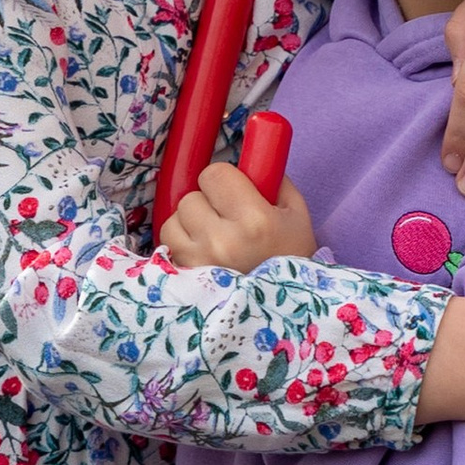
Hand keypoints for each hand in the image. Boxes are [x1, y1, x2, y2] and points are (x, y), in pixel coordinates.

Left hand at [161, 161, 317, 270]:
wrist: (286, 313)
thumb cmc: (292, 258)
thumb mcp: (296, 214)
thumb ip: (273, 177)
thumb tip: (250, 151)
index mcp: (254, 220)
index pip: (214, 173)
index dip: (223, 179)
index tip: (234, 192)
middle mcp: (222, 241)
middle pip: (191, 196)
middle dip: (207, 202)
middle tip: (226, 218)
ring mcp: (199, 262)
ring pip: (174, 219)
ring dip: (190, 223)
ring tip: (213, 237)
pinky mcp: (184, 278)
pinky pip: (169, 244)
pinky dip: (181, 243)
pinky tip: (203, 253)